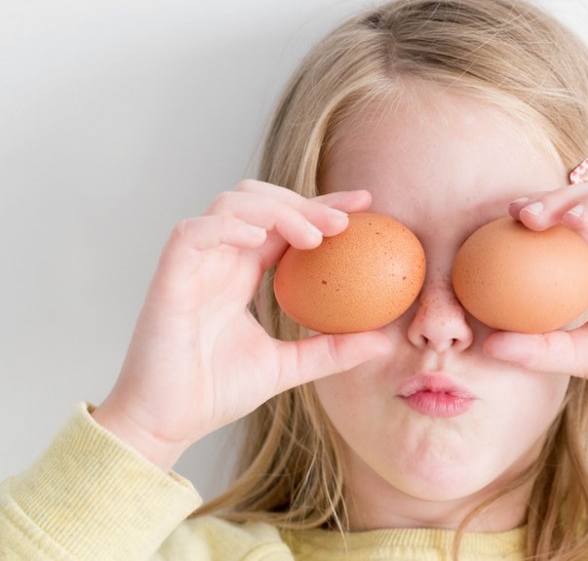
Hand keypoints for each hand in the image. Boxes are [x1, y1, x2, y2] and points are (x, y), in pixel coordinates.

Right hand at [92, 180, 393, 469]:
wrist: (165, 425)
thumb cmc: (215, 394)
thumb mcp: (288, 367)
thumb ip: (332, 350)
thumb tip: (385, 342)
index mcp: (242, 273)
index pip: (285, 223)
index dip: (322, 206)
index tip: (366, 205)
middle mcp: (219, 260)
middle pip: (260, 200)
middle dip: (304, 202)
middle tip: (345, 221)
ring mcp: (193, 264)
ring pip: (230, 204)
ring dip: (275, 209)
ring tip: (312, 237)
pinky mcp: (169, 276)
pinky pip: (193, 232)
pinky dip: (227, 226)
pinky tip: (260, 236)